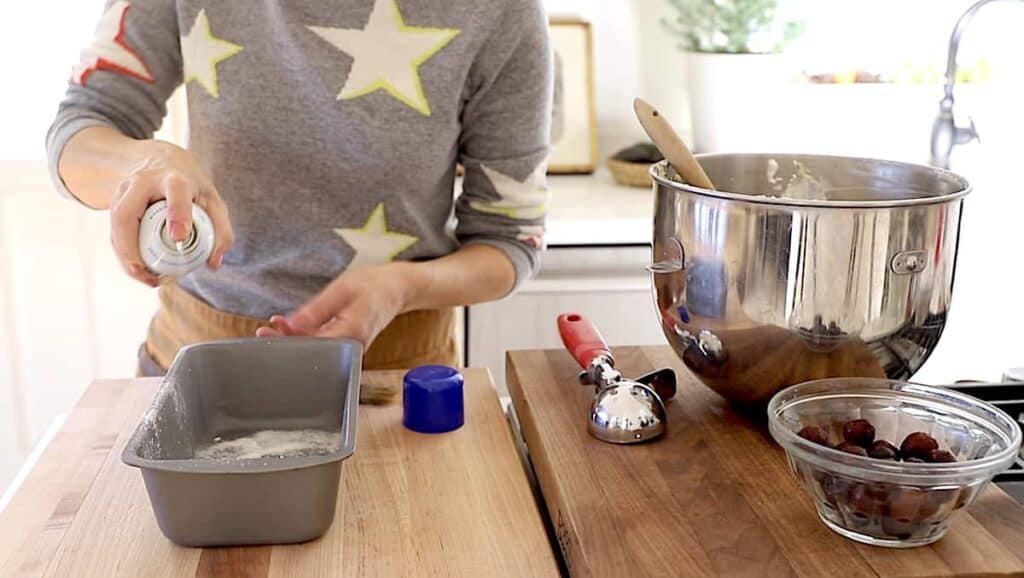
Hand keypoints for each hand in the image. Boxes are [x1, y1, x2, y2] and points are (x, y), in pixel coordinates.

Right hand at [110, 142, 233, 285]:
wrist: (159, 159)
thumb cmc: (190, 185)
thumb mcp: (212, 200)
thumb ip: (220, 230)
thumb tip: (213, 263)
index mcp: (174, 178)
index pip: (175, 192)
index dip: (177, 213)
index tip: (179, 238)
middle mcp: (143, 181)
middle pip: (126, 212)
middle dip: (131, 246)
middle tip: (146, 273)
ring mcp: (124, 191)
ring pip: (115, 224)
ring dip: (125, 256)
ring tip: (144, 278)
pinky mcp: (114, 202)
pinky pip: (114, 232)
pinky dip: (123, 254)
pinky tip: (137, 271)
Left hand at [256, 262, 421, 345]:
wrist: (398, 288)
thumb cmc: (373, 285)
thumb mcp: (341, 290)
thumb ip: (315, 310)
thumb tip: (291, 325)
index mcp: (351, 334)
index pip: (311, 345)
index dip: (287, 341)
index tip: (268, 333)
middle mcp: (352, 347)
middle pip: (312, 352)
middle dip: (286, 342)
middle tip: (263, 332)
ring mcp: (351, 348)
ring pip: (317, 349)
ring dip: (295, 339)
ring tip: (274, 327)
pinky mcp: (348, 344)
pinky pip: (324, 344)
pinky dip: (307, 336)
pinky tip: (292, 327)